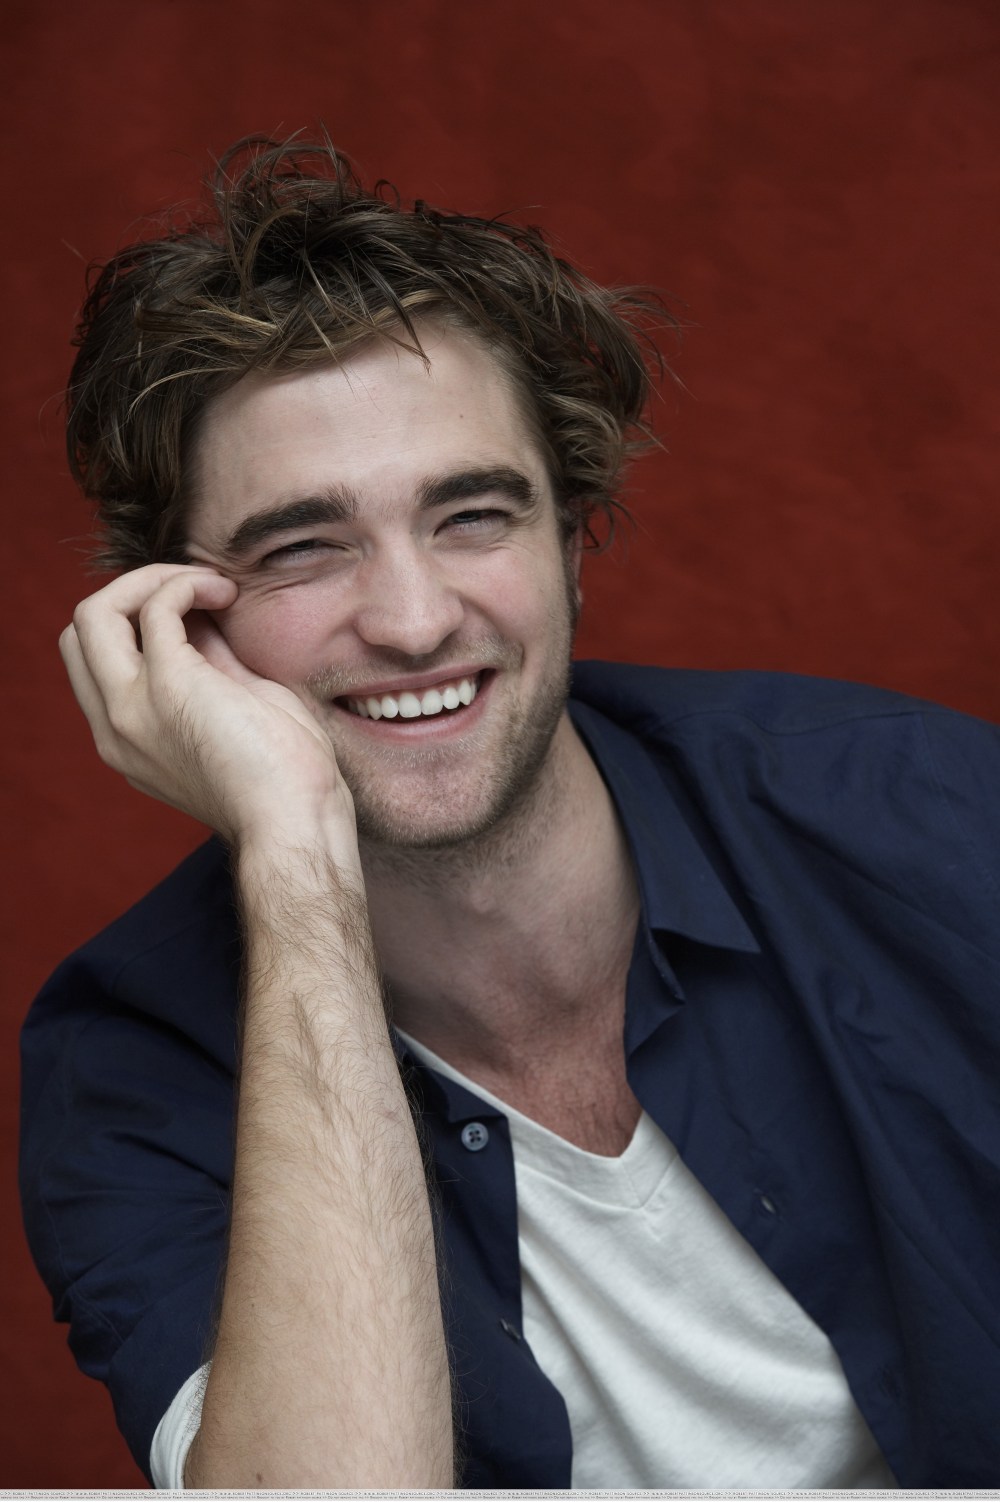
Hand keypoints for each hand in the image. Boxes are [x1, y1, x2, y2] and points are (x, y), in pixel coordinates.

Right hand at [61, 564, 355, 849]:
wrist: (296, 821)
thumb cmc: (284, 778)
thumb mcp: (235, 709)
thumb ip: (207, 665)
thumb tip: (200, 613)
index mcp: (127, 740)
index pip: (93, 660)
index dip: (135, 621)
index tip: (197, 614)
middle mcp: (116, 727)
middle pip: (80, 632)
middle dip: (132, 592)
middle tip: (196, 591)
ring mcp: (133, 707)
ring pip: (95, 612)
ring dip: (153, 580)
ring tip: (212, 587)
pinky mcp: (168, 685)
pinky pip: (155, 605)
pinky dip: (185, 583)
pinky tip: (225, 592)